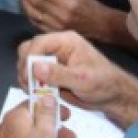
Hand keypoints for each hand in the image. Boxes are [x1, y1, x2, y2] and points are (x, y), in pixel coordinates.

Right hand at [17, 31, 137, 129]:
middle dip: (25, 68)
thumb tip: (35, 68)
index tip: (29, 76)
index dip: (30, 58)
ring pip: (27, 63)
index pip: (38, 43)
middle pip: (28, 50)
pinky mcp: (49, 73)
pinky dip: (30, 85)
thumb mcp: (83, 80)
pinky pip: (32, 75)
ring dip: (26, 77)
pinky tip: (37, 94)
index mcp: (65, 41)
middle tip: (29, 85)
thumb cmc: (104, 84)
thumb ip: (59, 74)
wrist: (112, 97)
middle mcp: (56, 47)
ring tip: (33, 91)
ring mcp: (51, 60)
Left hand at [21, 0, 125, 42]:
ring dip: (25, 3)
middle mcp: (60, 14)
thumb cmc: (88, 5)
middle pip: (36, 3)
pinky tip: (28, 7)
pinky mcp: (54, 33)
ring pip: (33, 14)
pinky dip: (29, 14)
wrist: (100, 25)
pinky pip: (36, 23)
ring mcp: (56, 26)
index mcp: (67, 2)